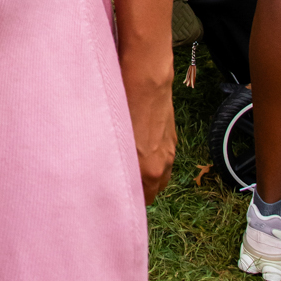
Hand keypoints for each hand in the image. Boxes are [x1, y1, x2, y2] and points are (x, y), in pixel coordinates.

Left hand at [120, 51, 175, 202]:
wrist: (146, 81)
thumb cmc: (123, 108)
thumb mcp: (114, 142)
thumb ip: (117, 164)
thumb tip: (107, 174)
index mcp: (150, 171)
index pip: (145, 199)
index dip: (131, 196)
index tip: (118, 191)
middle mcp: (164, 164)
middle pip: (155, 188)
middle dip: (141, 187)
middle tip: (122, 177)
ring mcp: (170, 149)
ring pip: (161, 172)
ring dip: (148, 171)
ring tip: (130, 161)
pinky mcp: (172, 135)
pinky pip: (164, 155)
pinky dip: (155, 156)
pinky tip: (140, 143)